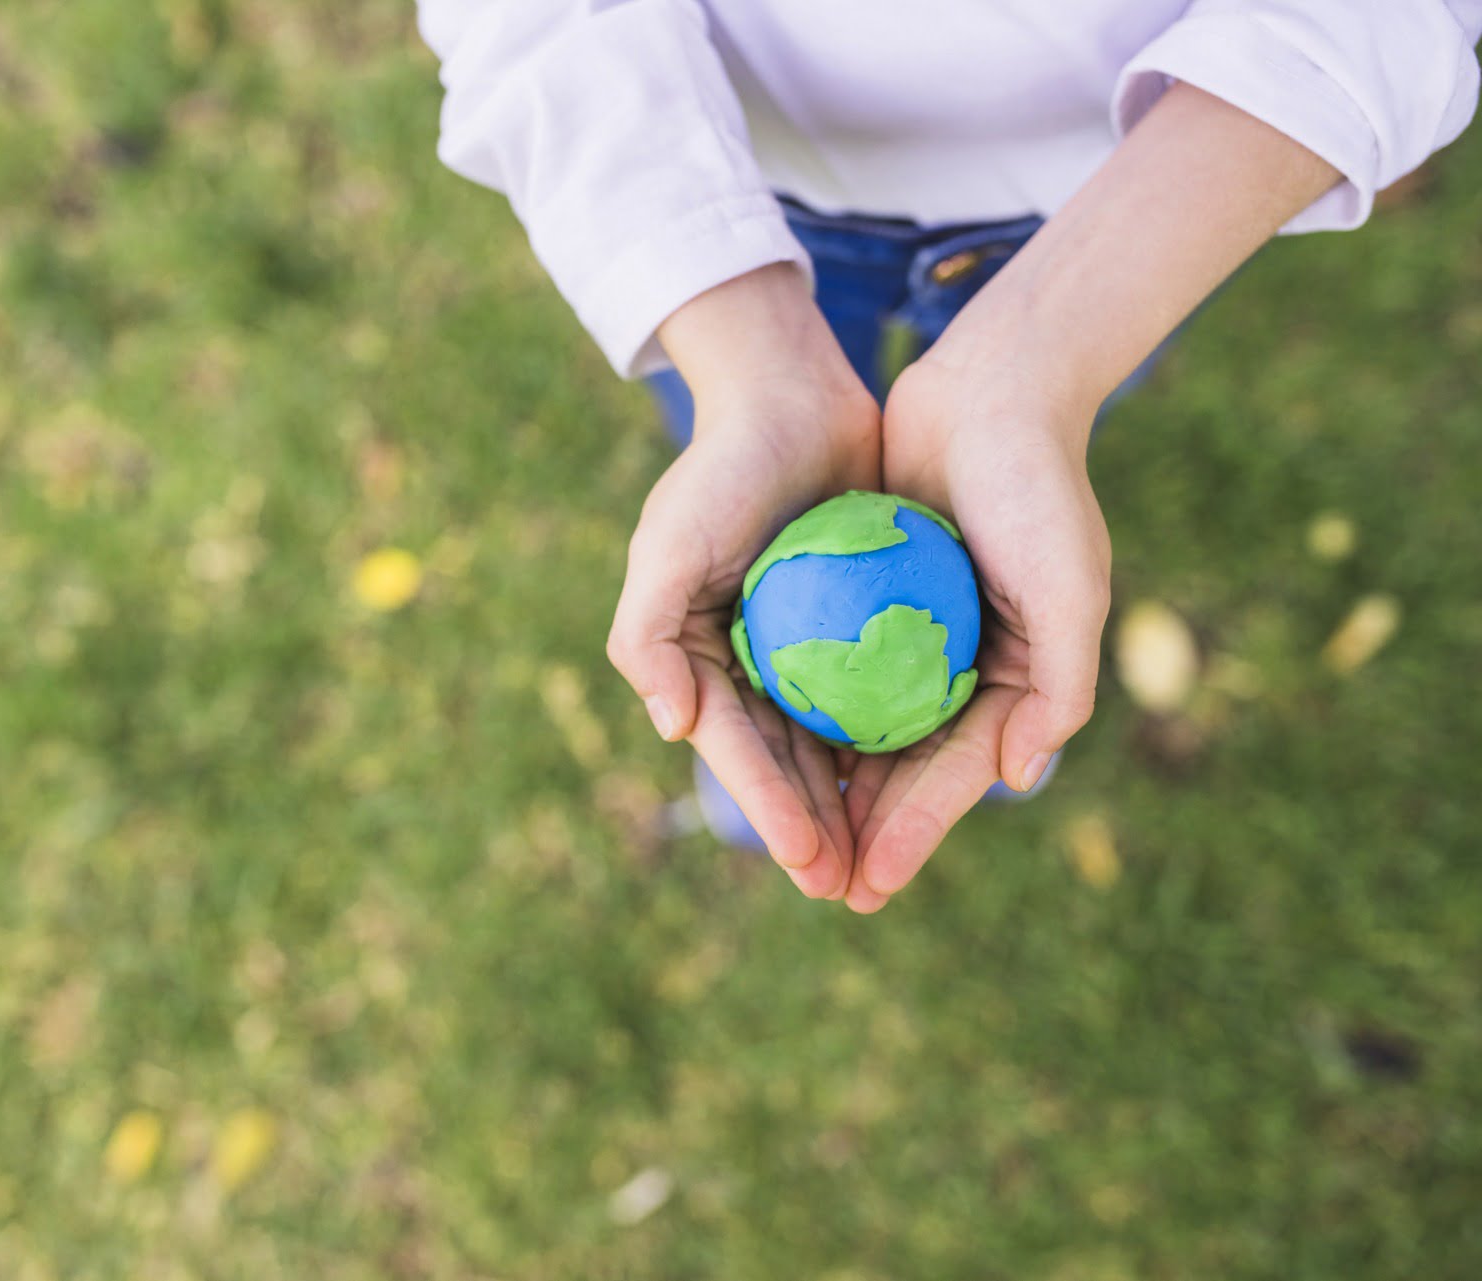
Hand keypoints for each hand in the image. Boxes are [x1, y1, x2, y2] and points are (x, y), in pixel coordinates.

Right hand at [608, 265, 881, 898]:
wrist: (791, 393)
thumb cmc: (720, 470)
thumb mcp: (667, 545)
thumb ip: (649, 635)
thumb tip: (673, 728)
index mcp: (701, 658)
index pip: (739, 749)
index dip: (771, 810)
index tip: (811, 861)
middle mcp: (751, 661)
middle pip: (788, 762)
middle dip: (816, 832)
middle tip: (851, 891)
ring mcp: (806, 644)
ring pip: (836, 741)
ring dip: (858, 805)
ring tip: (889, 863)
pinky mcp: (858, 620)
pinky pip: (880, 691)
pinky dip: (896, 736)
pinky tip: (932, 777)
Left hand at [837, 349, 1109, 911]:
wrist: (993, 388)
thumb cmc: (1039, 488)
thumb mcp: (1070, 585)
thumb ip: (1057, 686)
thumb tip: (1020, 778)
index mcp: (1016, 680)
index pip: (956, 775)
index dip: (915, 833)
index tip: (871, 885)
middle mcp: (965, 667)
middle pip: (903, 767)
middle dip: (866, 832)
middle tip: (823, 890)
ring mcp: (914, 635)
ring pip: (861, 728)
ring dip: (828, 787)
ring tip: (790, 845)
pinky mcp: (868, 598)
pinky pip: (830, 667)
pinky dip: (806, 710)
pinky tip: (763, 747)